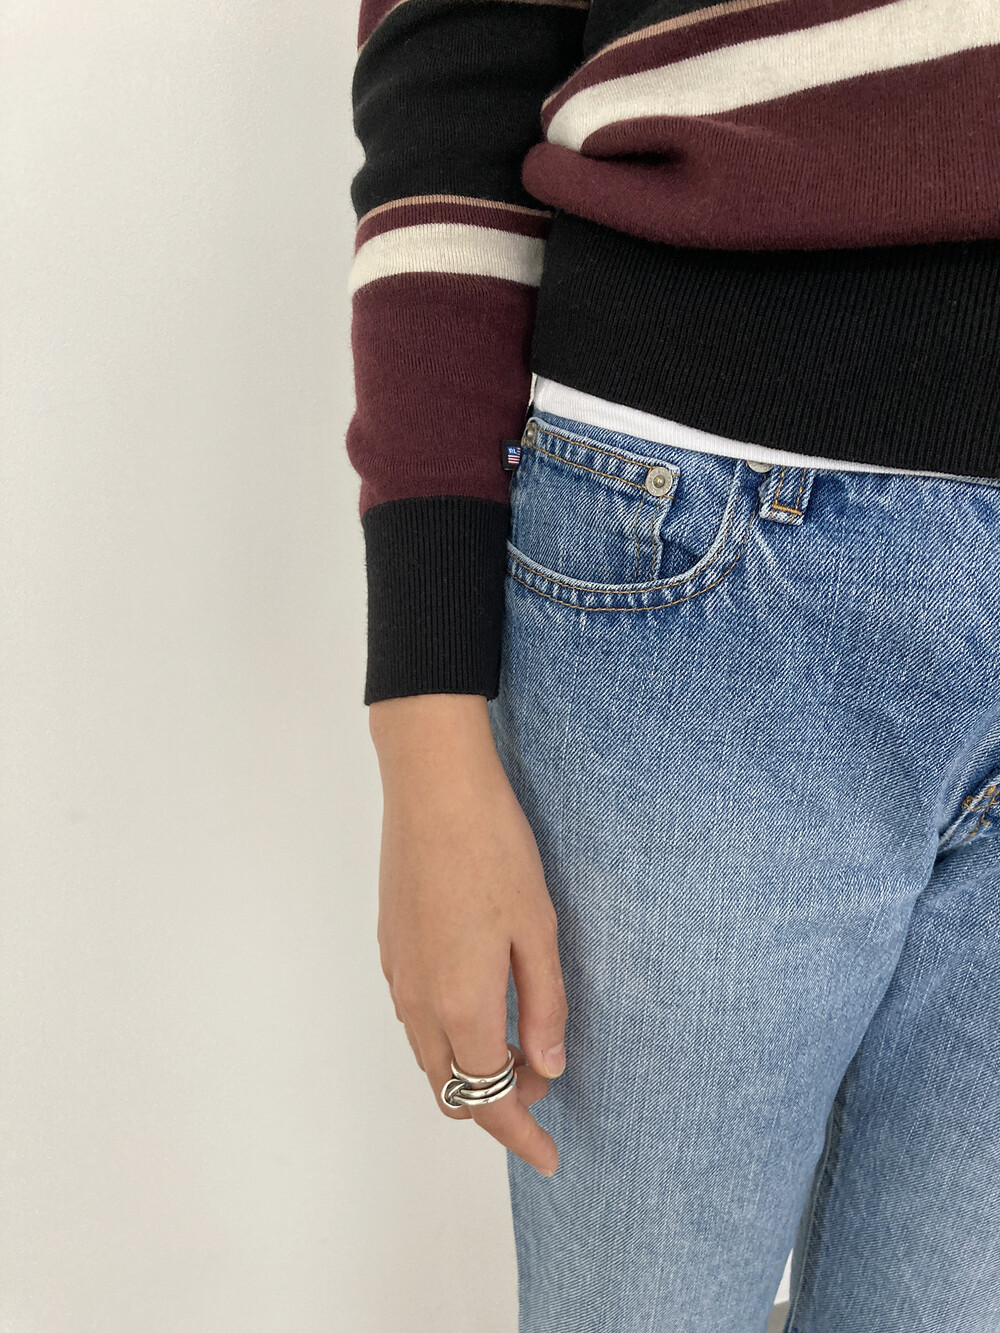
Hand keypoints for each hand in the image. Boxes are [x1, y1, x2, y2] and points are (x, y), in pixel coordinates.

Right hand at [370, 693, 567, 1177]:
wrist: (432, 788)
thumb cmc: (494, 851)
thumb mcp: (539, 931)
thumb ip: (544, 1008)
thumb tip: (547, 1069)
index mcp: (462, 1006)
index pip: (490, 1099)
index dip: (522, 1136)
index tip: (551, 1158)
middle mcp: (419, 1004)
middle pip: (450, 1090)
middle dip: (498, 1105)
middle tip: (544, 1079)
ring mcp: (397, 977)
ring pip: (429, 1056)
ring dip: (470, 1069)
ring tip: (520, 1039)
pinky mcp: (390, 950)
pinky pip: (416, 1020)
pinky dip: (448, 1036)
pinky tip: (482, 1000)